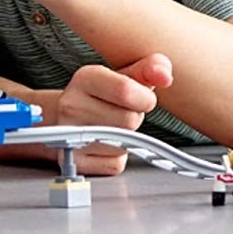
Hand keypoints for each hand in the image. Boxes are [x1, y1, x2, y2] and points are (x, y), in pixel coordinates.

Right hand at [57, 53, 172, 175]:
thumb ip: (150, 69)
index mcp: (84, 78)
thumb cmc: (103, 94)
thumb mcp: (126, 74)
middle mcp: (70, 105)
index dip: (145, 98)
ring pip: (123, 145)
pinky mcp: (74, 161)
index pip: (126, 91)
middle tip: (121, 112)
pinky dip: (117, 157)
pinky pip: (115, 164)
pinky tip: (104, 144)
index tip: (142, 97)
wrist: (66, 116)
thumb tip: (165, 75)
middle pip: (129, 122)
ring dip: (127, 140)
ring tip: (111, 126)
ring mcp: (69, 135)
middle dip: (134, 118)